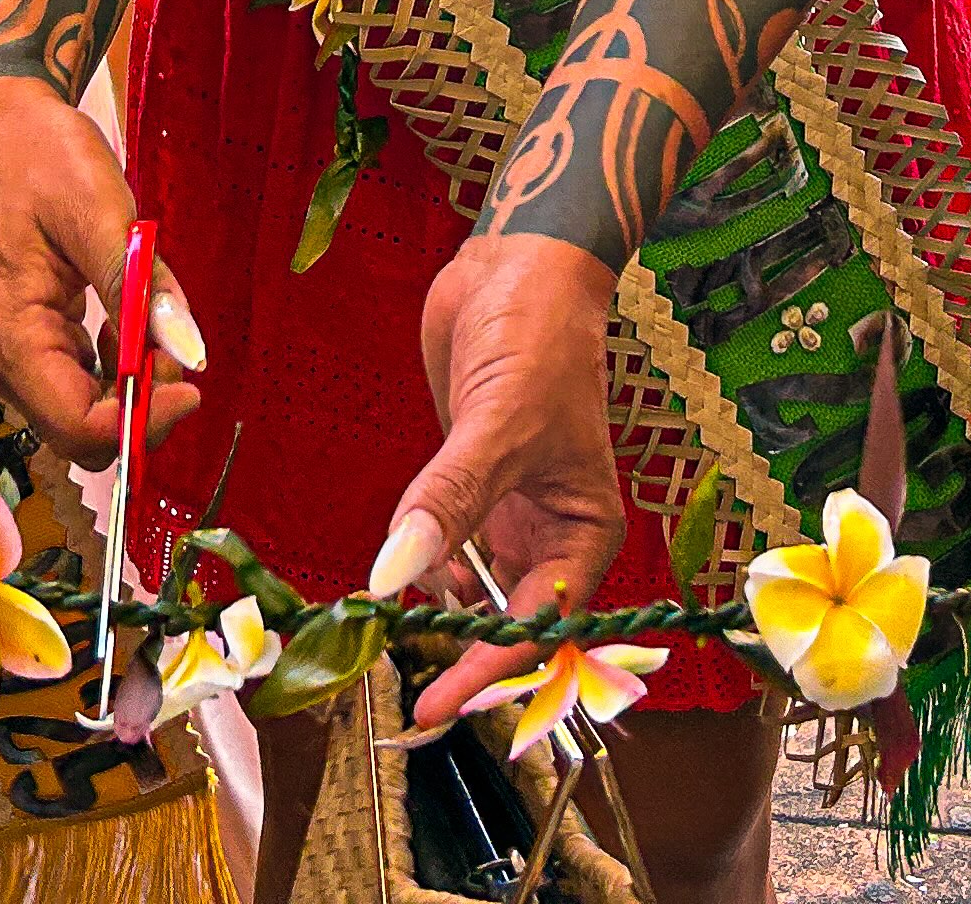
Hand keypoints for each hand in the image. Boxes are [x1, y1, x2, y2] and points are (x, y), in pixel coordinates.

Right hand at [0, 78, 198, 465]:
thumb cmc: (42, 156)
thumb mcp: (101, 213)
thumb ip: (142, 288)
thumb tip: (189, 353)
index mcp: (9, 331)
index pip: (76, 424)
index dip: (139, 423)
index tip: (191, 389)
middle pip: (77, 428)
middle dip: (139, 406)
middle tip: (179, 352)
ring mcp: (7, 348)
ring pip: (80, 407)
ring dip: (131, 385)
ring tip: (157, 323)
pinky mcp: (23, 335)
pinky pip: (75, 378)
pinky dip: (115, 365)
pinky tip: (131, 322)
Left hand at [393, 231, 626, 728]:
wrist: (518, 263)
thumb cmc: (540, 334)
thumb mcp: (499, 423)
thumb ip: (448, 501)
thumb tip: (396, 573)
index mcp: (583, 534)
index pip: (536, 627)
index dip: (487, 670)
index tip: (436, 706)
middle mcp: (549, 534)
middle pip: (504, 621)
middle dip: (460, 655)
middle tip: (405, 694)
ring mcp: (505, 511)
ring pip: (468, 589)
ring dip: (434, 614)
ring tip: (387, 638)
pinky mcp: (467, 484)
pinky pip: (439, 545)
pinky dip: (416, 566)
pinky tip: (392, 575)